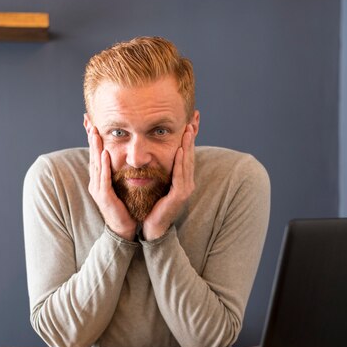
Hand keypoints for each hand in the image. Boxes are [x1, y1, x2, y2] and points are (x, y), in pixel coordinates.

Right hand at [86, 124, 137, 240]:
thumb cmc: (126, 207)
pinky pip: (103, 178)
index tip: (91, 121)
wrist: (125, 228)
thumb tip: (127, 157)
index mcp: (100, 178)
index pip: (95, 153)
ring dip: (95, 147)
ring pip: (95, 163)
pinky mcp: (104, 196)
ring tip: (94, 131)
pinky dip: (103, 165)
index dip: (92, 138)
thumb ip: (121, 171)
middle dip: (90, 137)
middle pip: (92, 155)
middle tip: (89, 120)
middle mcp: (96, 181)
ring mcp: (98, 189)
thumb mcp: (122, 185)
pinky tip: (104, 153)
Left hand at [141, 124, 196, 240]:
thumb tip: (155, 153)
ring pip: (187, 162)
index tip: (191, 120)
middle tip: (194, 119)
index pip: (186, 153)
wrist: (152, 227)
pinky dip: (180, 162)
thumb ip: (161, 169)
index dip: (189, 138)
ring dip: (188, 145)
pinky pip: (180, 175)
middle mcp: (187, 182)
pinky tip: (179, 150)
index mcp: (183, 179)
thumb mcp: (158, 183)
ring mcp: (185, 189)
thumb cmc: (153, 205)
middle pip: (190, 154)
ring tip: (188, 130)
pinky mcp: (179, 195)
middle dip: (192, 136)